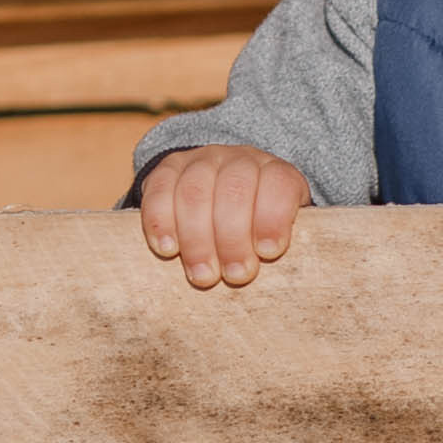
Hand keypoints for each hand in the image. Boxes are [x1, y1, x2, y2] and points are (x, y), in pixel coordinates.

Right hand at [140, 146, 310, 289]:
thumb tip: (283, 282)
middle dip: (234, 239)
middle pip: (234, 191)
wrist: (219, 195)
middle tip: (235, 276)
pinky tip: (168, 250)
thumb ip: (278, 248)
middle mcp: (239, 161)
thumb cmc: (256, 229)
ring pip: (195, 192)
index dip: (273, 218)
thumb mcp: (278, 234)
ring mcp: (201, 162)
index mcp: (275, 173)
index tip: (268, 253)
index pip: (278, 184)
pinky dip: (161, 222)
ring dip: (197, 239)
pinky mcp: (168, 170)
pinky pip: (159, 190)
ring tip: (203, 276)